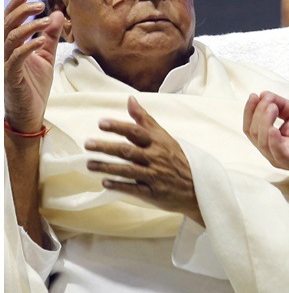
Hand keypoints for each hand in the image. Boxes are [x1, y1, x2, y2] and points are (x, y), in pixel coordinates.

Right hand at [4, 0, 64, 133]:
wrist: (30, 112)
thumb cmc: (34, 84)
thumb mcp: (45, 56)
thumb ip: (49, 36)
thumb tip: (57, 14)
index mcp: (10, 45)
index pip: (8, 20)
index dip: (15, 5)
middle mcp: (4, 52)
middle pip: (7, 25)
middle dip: (22, 12)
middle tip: (40, 4)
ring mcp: (6, 64)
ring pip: (10, 38)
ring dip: (29, 27)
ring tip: (46, 21)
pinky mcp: (11, 77)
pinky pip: (16, 58)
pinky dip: (28, 47)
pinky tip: (41, 41)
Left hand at [86, 96, 201, 223]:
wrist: (197, 186)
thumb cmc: (177, 159)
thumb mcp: (164, 137)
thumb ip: (145, 120)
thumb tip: (130, 100)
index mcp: (158, 142)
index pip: (136, 132)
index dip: (119, 127)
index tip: (101, 123)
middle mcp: (156, 158)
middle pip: (128, 151)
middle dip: (106, 147)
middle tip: (88, 144)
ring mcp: (155, 175)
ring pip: (128, 170)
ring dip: (107, 167)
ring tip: (90, 164)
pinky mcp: (154, 192)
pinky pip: (134, 188)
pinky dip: (120, 185)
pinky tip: (105, 183)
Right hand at [243, 91, 288, 174]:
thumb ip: (281, 105)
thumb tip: (264, 94)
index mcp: (272, 141)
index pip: (251, 127)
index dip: (249, 111)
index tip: (254, 95)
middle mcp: (273, 151)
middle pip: (253, 133)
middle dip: (257, 113)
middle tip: (268, 101)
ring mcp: (282, 158)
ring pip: (261, 141)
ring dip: (263, 121)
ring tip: (273, 107)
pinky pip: (276, 151)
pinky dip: (272, 138)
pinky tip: (274, 127)